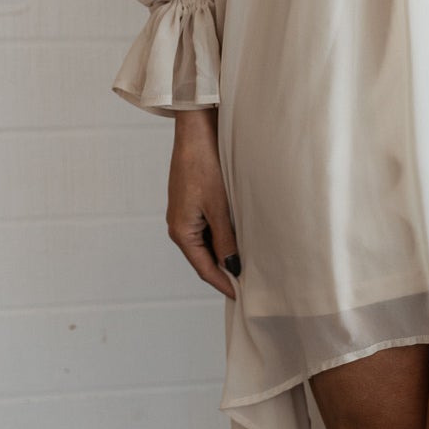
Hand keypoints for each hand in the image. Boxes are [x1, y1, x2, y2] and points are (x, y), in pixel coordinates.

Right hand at [168, 108, 239, 299]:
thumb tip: (233, 267)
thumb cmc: (204, 166)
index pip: (204, 268)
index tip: (242, 297)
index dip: (223, 284)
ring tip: (248, 265)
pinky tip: (239, 238)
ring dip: (224, 253)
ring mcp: (185, 214)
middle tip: (249, 286)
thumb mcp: (219, 207)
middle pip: (204, 258)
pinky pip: (207, 228)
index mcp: (181, 231)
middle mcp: (179, 226)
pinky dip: (222, 236)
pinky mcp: (192, 202)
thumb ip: (226, 239)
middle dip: (225, 271)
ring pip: (207, 243)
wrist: (196, 131)